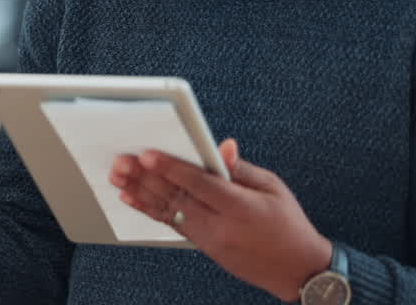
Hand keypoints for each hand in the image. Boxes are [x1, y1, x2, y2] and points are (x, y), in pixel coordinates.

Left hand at [110, 139, 331, 302]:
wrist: (296, 269)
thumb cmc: (288, 223)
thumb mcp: (272, 188)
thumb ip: (241, 169)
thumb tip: (220, 147)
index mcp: (241, 208)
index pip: (200, 185)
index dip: (172, 169)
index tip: (147, 155)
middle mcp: (221, 226)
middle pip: (177, 198)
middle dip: (146, 179)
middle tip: (122, 162)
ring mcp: (211, 240)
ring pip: (169, 212)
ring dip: (141, 193)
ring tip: (118, 178)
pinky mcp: (205, 247)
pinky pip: (173, 225)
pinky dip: (150, 210)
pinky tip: (131, 199)